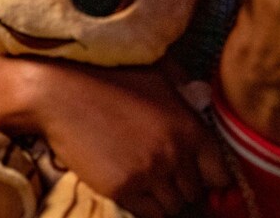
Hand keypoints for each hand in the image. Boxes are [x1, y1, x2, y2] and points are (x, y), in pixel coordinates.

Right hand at [11, 58, 228, 217]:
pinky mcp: (121, 189)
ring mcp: (148, 174)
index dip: (210, 179)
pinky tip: (131, 188)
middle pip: (194, 194)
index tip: (200, 179)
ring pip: (172, 208)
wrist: (59, 92)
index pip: (220, 175)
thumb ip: (184, 89)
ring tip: (146, 181)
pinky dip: (144, 206)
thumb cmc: (106, 78)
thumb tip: (201, 99)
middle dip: (181, 186)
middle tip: (164, 175)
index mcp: (189, 128)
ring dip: (162, 199)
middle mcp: (174, 155)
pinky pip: (147, 214)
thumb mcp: (155, 75)